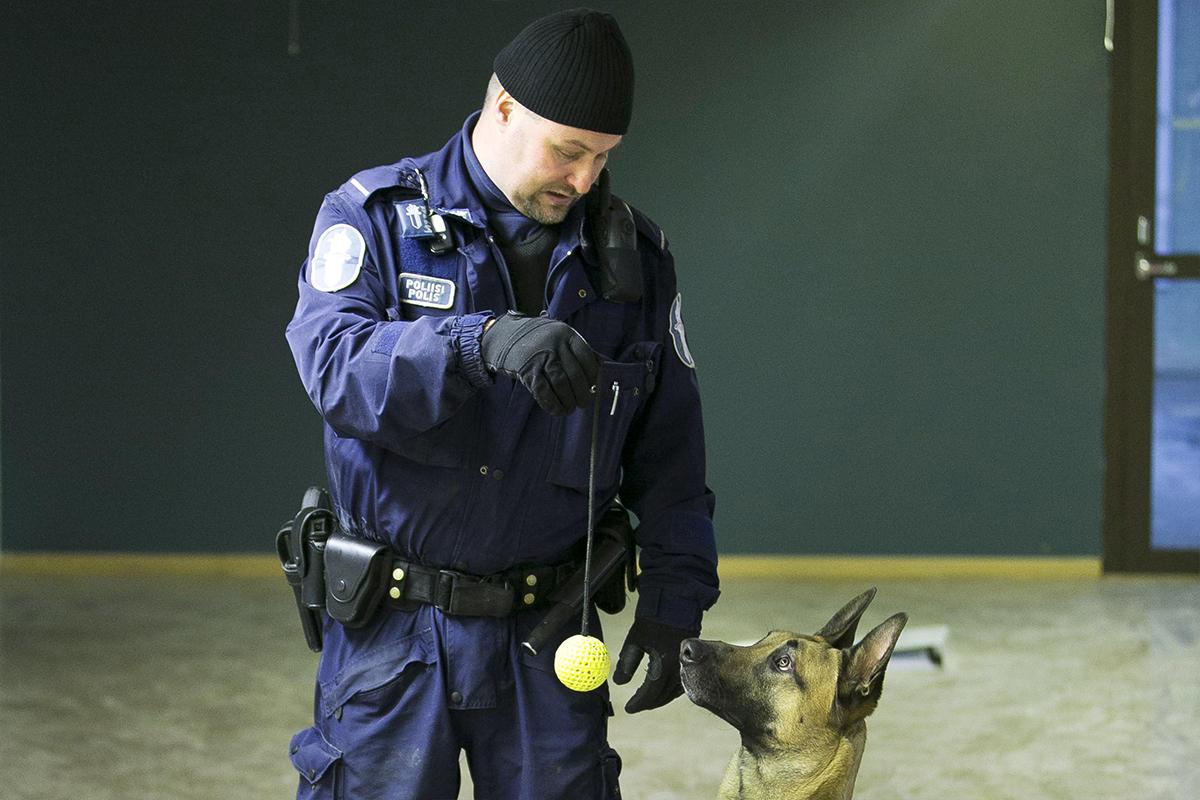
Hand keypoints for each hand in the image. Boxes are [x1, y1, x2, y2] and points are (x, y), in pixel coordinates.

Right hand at [481, 312, 599, 414]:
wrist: (505, 335)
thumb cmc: (540, 340)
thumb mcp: (560, 337)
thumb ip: (579, 352)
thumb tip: (602, 371)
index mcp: (567, 334)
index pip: (587, 358)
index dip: (593, 376)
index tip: (594, 386)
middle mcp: (554, 344)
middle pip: (575, 374)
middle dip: (582, 393)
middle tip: (584, 402)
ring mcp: (540, 357)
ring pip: (561, 384)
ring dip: (568, 401)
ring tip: (571, 408)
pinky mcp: (527, 370)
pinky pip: (543, 391)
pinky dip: (552, 404)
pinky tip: (557, 410)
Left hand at [612, 618, 698, 712]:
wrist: (674, 605)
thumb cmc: (651, 621)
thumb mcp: (634, 640)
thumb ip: (627, 663)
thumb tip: (618, 682)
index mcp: (663, 662)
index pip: (650, 691)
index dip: (639, 702)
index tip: (628, 708)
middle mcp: (677, 667)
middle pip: (663, 695)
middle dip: (648, 703)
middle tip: (636, 706)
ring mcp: (686, 665)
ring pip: (673, 692)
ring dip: (660, 699)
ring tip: (646, 701)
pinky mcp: (691, 662)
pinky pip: (681, 684)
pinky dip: (670, 691)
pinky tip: (662, 690)